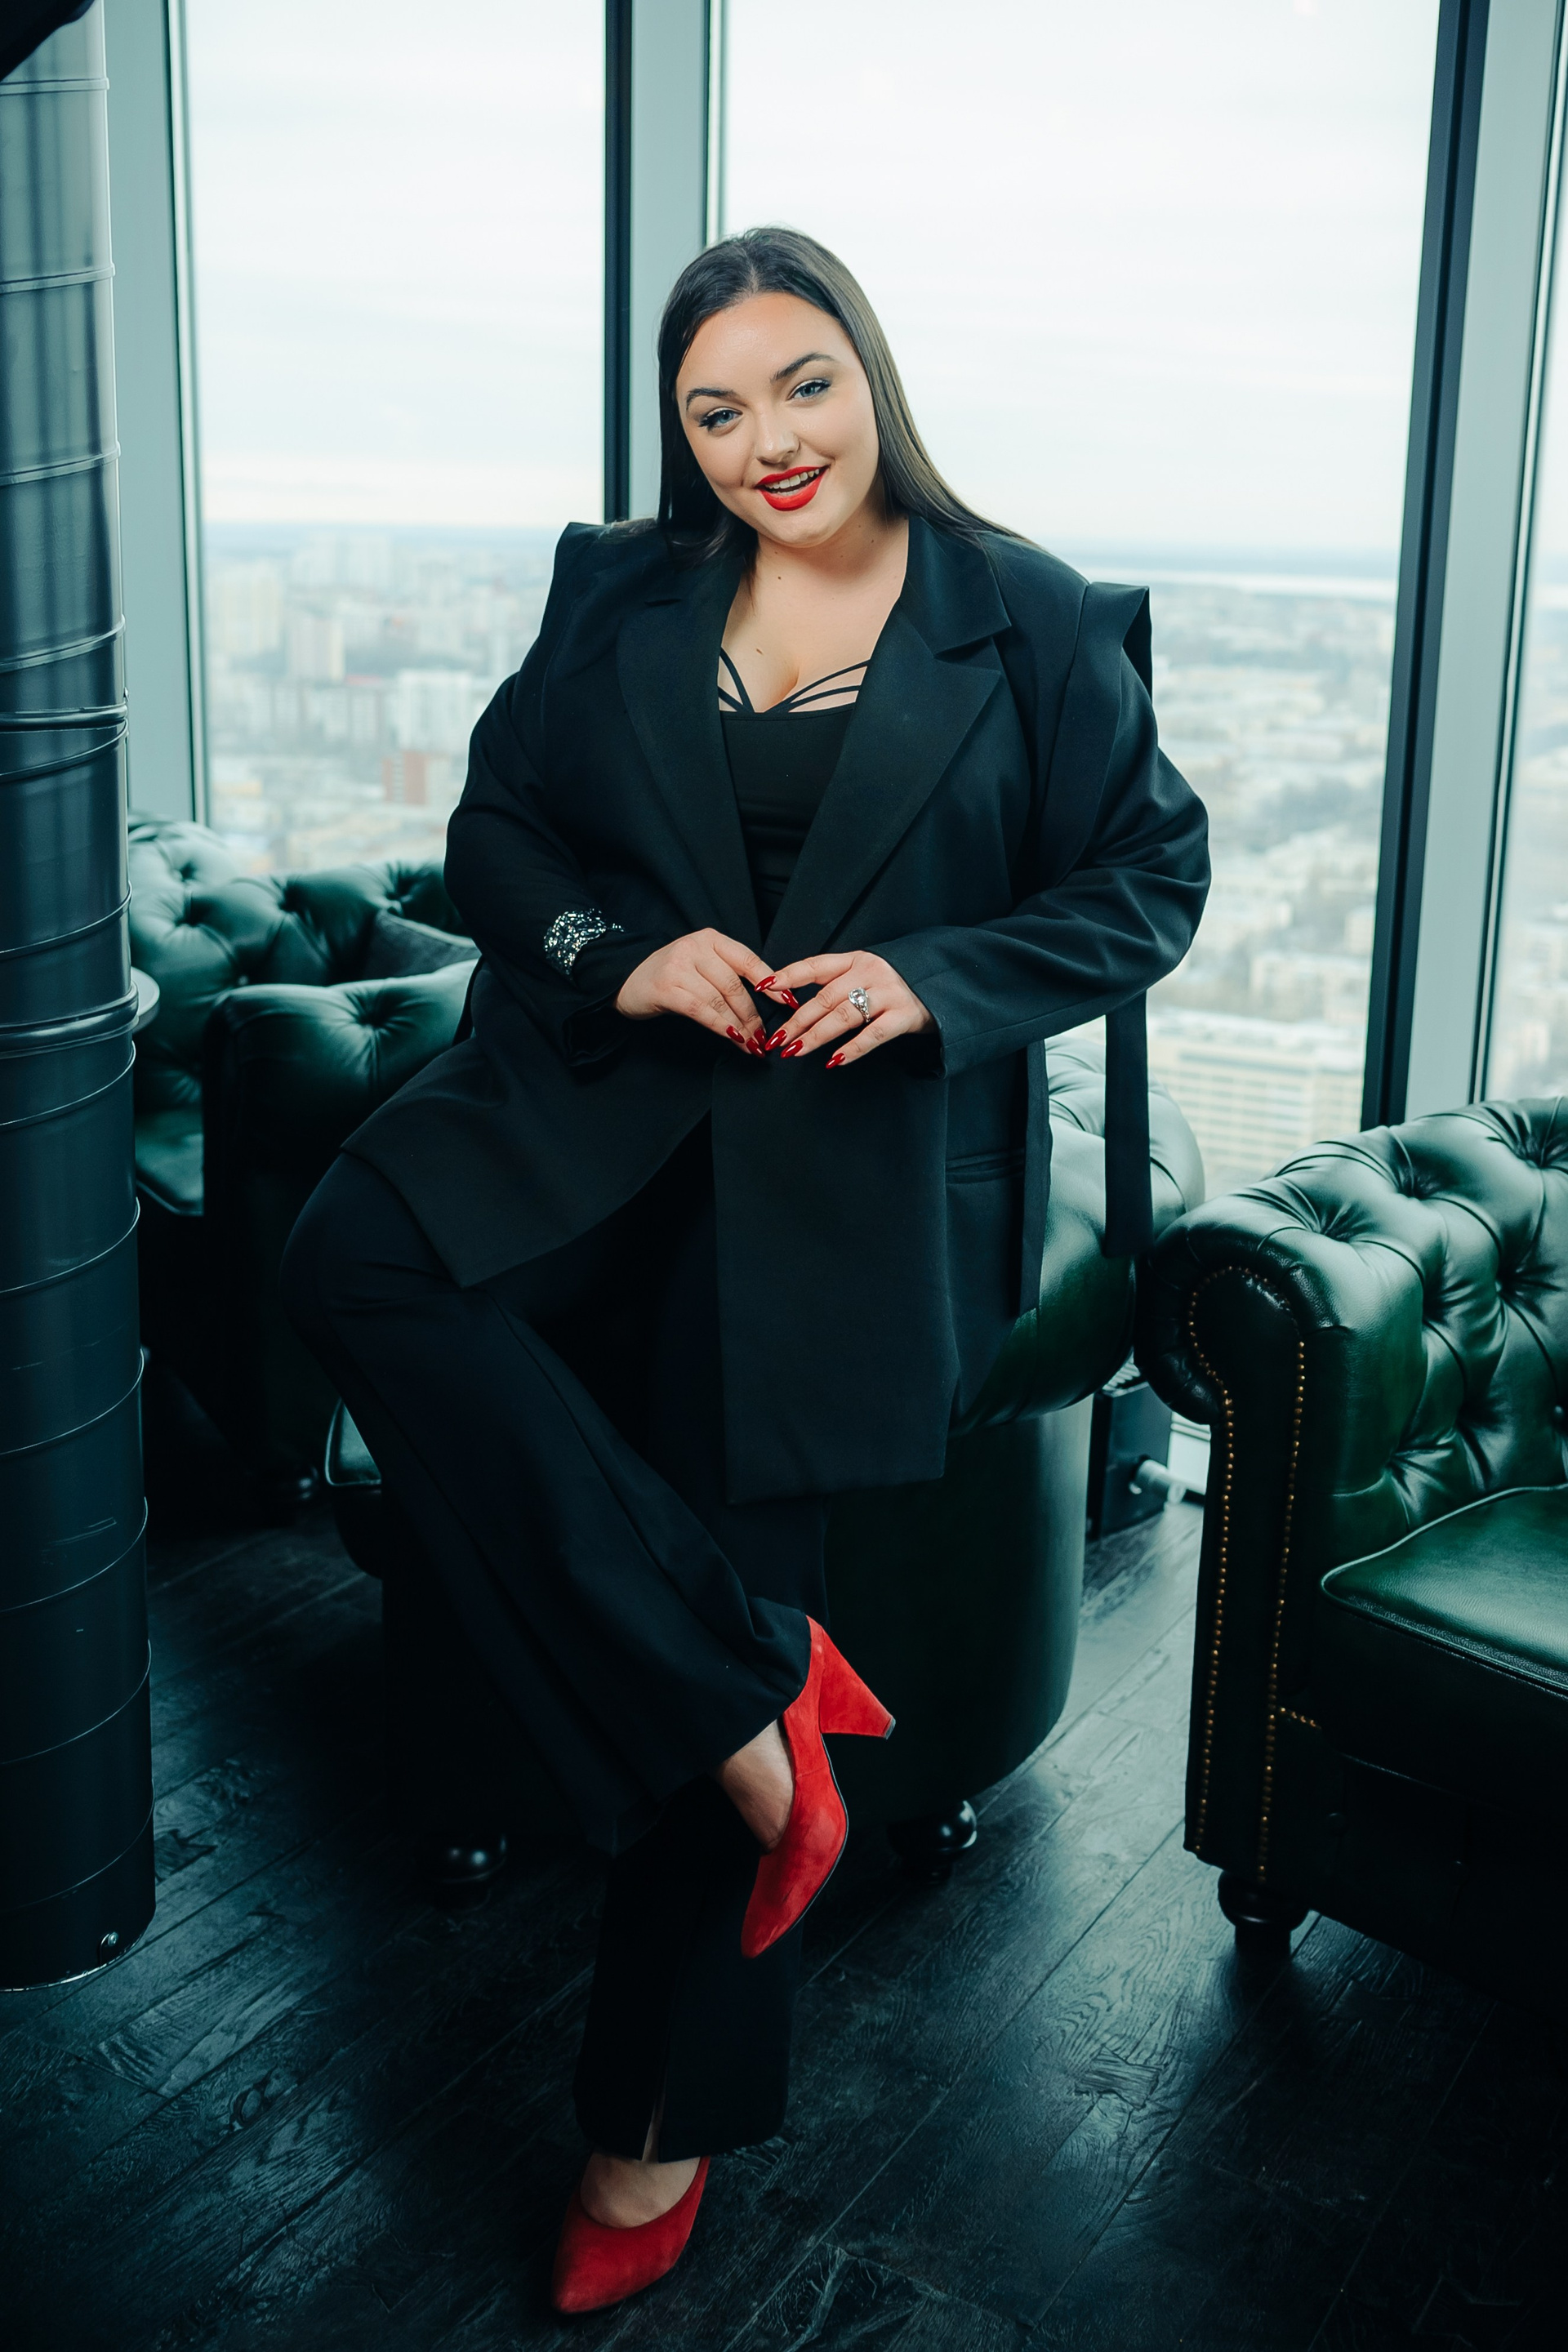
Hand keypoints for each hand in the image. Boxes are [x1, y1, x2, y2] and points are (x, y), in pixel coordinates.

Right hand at [616, 928, 771, 1053]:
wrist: (625, 980)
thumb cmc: (669, 976)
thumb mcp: (700, 964)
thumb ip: (727, 973)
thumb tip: (766, 999)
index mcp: (709, 938)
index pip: (747, 959)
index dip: (771, 982)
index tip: (787, 1002)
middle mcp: (694, 947)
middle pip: (734, 985)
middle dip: (753, 1015)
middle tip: (764, 1037)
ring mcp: (678, 967)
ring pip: (719, 1000)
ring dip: (739, 1026)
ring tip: (751, 1044)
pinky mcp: (665, 988)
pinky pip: (701, 1010)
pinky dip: (720, 1026)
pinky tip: (732, 1038)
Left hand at [757, 951, 933, 1066]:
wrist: (943, 986)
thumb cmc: (895, 985)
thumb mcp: (867, 973)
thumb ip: (837, 983)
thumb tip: (795, 1001)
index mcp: (857, 960)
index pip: (816, 966)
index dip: (789, 975)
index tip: (765, 987)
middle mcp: (871, 973)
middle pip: (825, 998)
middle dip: (796, 1020)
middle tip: (776, 1038)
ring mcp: (889, 994)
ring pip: (844, 1016)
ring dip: (815, 1036)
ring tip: (795, 1050)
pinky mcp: (904, 1016)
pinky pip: (873, 1035)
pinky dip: (852, 1049)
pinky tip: (834, 1060)